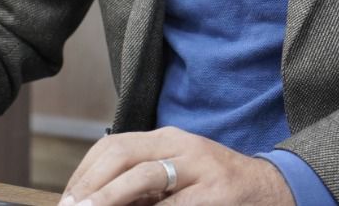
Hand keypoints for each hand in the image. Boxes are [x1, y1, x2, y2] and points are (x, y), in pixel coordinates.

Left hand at [60, 126, 294, 205]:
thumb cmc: (217, 188)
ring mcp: (200, 167)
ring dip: (109, 199)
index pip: (111, 146)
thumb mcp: (177, 178)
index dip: (83, 174)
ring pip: (144, 175)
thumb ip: (141, 187)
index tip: (67, 201)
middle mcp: (181, 145)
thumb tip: (95, 201)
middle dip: (89, 186)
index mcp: (166, 140)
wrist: (272, 190)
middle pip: (121, 154)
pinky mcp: (217, 192)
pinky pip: (175, 205)